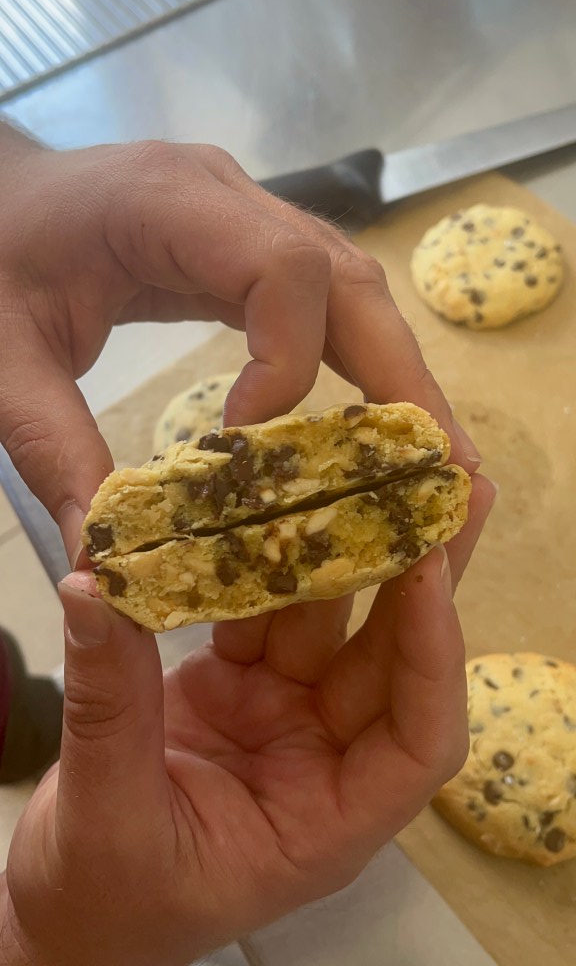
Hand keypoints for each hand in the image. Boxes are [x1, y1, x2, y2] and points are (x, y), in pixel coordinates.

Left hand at [0, 125, 479, 559]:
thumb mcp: (2, 358)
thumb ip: (51, 447)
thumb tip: (106, 561)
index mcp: (168, 202)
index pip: (282, 269)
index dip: (290, 364)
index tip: (250, 445)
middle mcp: (227, 198)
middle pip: (347, 278)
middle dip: (399, 378)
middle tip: (440, 466)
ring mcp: (244, 216)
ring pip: (351, 286)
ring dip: (394, 373)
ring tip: (429, 457)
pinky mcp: (245, 246)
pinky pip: (322, 299)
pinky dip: (356, 362)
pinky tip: (373, 421)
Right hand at [1, 476, 493, 965]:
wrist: (67, 906)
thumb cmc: (106, 899)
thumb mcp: (111, 814)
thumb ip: (110, 701)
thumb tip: (95, 587)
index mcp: (329, 820)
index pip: (420, 738)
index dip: (433, 653)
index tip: (426, 570)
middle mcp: (324, 758)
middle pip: (395, 658)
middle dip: (420, 573)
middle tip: (442, 485)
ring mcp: (282, 712)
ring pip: (331, 619)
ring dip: (343, 548)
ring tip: (362, 470)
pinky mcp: (238, 682)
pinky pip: (261, 610)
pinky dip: (258, 562)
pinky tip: (262, 508)